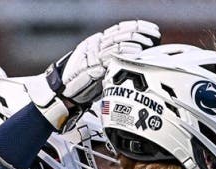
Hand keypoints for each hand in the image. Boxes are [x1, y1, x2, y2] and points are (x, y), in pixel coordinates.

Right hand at [27, 20, 160, 128]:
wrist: (62, 94)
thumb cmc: (82, 84)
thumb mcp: (100, 69)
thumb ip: (113, 62)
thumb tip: (135, 62)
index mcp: (96, 42)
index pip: (119, 29)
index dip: (137, 27)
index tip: (152, 29)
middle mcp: (94, 45)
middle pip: (120, 32)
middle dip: (139, 32)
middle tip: (154, 34)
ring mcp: (92, 54)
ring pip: (116, 42)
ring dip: (134, 41)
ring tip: (148, 43)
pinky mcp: (90, 65)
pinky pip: (110, 56)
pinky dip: (124, 53)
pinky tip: (136, 52)